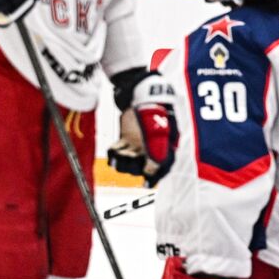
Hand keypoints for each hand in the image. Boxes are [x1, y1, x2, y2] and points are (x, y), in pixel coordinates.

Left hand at [108, 70, 177, 185]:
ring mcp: (138, 145)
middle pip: (142, 168)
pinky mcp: (126, 139)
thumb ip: (156, 151)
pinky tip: (114, 149)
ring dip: (123, 161)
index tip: (146, 183)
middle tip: (130, 156)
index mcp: (164, 148)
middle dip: (134, 166)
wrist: (141, 94)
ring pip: (129, 163)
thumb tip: (152, 171)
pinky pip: (118, 152)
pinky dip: (114, 153)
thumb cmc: (153, 112)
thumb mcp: (157, 132)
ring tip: (120, 152)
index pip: (161, 168)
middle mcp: (151, 149)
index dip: (154, 177)